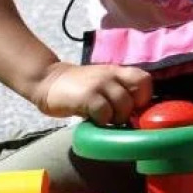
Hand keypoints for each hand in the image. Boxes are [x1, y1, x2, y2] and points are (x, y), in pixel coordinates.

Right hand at [31, 62, 152, 125]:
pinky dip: (101, 120)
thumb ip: (118, 90)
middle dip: (129, 112)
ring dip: (116, 118)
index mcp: (117, 71)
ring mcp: (99, 84)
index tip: (132, 108)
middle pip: (137, 97)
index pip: (145, 80)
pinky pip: (104, 112)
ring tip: (104, 119)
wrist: (47, 80)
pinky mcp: (87, 96)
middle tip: (115, 117)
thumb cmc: (79, 87)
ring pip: (123, 105)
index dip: (143, 97)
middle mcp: (111, 75)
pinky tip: (93, 119)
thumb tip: (136, 112)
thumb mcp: (102, 82)